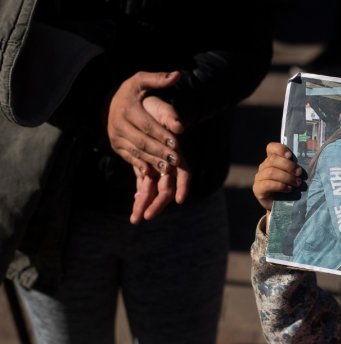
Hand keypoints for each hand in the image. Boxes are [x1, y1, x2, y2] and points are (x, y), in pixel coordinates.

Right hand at [107, 71, 182, 176]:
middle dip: (159, 151)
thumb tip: (177, 75)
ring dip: (153, 161)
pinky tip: (153, 172)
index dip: (161, 134)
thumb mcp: (142, 81)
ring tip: (168, 168)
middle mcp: (118, 124)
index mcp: (127, 108)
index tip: (176, 143)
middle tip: (175, 159)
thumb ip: (159, 79)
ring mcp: (115, 137)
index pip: (147, 125)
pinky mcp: (116, 146)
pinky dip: (141, 165)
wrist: (108, 101)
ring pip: (136, 152)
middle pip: (142, 141)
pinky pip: (129, 158)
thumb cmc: (132, 92)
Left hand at [129, 95, 190, 223]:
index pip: (183, 172)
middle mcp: (167, 162)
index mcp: (174, 151)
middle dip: (158, 203)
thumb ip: (170, 116)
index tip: (178, 200)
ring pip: (153, 189)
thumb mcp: (160, 107)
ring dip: (146, 204)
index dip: (182, 186)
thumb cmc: (153, 105)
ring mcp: (156, 165)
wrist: (142, 103)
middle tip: (147, 216)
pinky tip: (134, 208)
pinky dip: (140, 196)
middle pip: (166, 187)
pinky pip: (143, 185)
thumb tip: (179, 127)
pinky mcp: (145, 166)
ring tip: (135, 219)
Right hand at [253, 142, 303, 212]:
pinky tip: (289, 189)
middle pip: (273, 160)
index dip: (280, 149)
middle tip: (299, 173)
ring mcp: (259, 177)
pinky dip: (280, 186)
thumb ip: (295, 168)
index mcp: (272, 160)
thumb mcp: (293, 175)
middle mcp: (264, 167)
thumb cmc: (289, 188)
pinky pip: (268, 184)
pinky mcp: (258, 189)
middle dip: (289, 166)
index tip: (290, 155)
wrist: (281, 206)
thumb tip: (310, 162)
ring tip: (297, 183)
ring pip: (271, 172)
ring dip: (287, 177)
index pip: (271, 148)